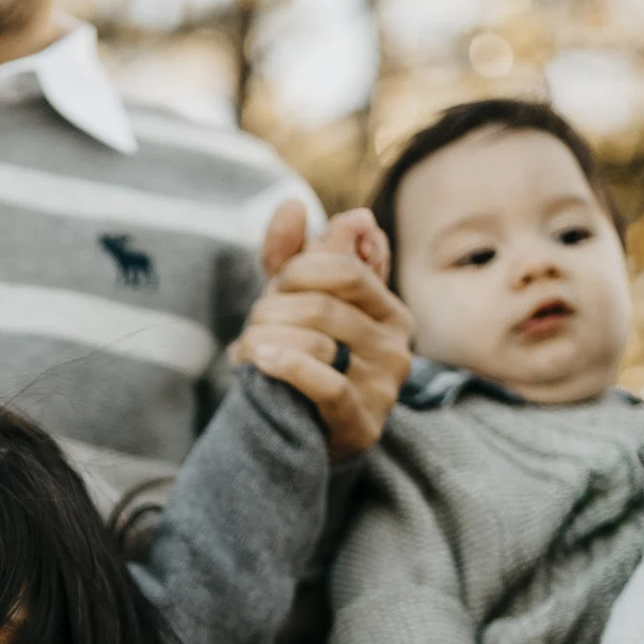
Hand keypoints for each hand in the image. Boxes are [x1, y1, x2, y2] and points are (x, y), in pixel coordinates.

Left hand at [230, 203, 411, 455]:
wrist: (301, 435)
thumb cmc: (301, 358)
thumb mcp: (295, 304)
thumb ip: (295, 256)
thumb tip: (305, 208)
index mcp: (389, 308)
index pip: (343, 268)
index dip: (297, 272)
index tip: (273, 290)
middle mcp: (397, 345)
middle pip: (325, 306)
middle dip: (273, 311)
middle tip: (251, 326)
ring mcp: (384, 387)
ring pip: (319, 343)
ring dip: (266, 342)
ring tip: (246, 351)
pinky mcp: (363, 424)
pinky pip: (325, 384)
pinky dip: (285, 367)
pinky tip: (257, 361)